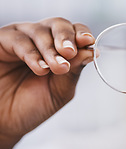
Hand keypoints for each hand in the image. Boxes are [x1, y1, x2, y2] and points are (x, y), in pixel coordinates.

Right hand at [0, 17, 94, 142]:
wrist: (5, 123)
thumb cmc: (34, 105)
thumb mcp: (61, 89)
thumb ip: (75, 70)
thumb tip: (92, 51)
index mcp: (59, 47)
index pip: (75, 31)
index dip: (82, 33)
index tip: (88, 42)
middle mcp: (41, 38)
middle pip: (59, 24)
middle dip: (67, 38)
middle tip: (70, 53)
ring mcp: (21, 38)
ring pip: (40, 31)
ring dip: (51, 50)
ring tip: (58, 68)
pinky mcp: (1, 42)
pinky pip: (18, 41)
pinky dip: (32, 54)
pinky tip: (41, 69)